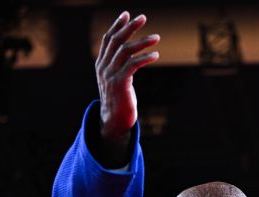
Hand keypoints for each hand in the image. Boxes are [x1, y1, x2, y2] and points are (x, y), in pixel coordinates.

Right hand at [95, 12, 159, 151]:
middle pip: (116, 41)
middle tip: (143, 17)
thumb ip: (119, 66)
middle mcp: (103, 67)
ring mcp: (110, 75)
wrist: (114, 121)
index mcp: (101, 64)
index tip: (126, 14)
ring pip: (125, 51)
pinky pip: (133, 65)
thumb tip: (129, 54)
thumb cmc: (119, 100)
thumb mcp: (117, 79)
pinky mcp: (120, 83)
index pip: (108, 40)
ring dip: (143, 42)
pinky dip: (145, 58)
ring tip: (157, 37)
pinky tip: (155, 55)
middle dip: (130, 27)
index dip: (117, 26)